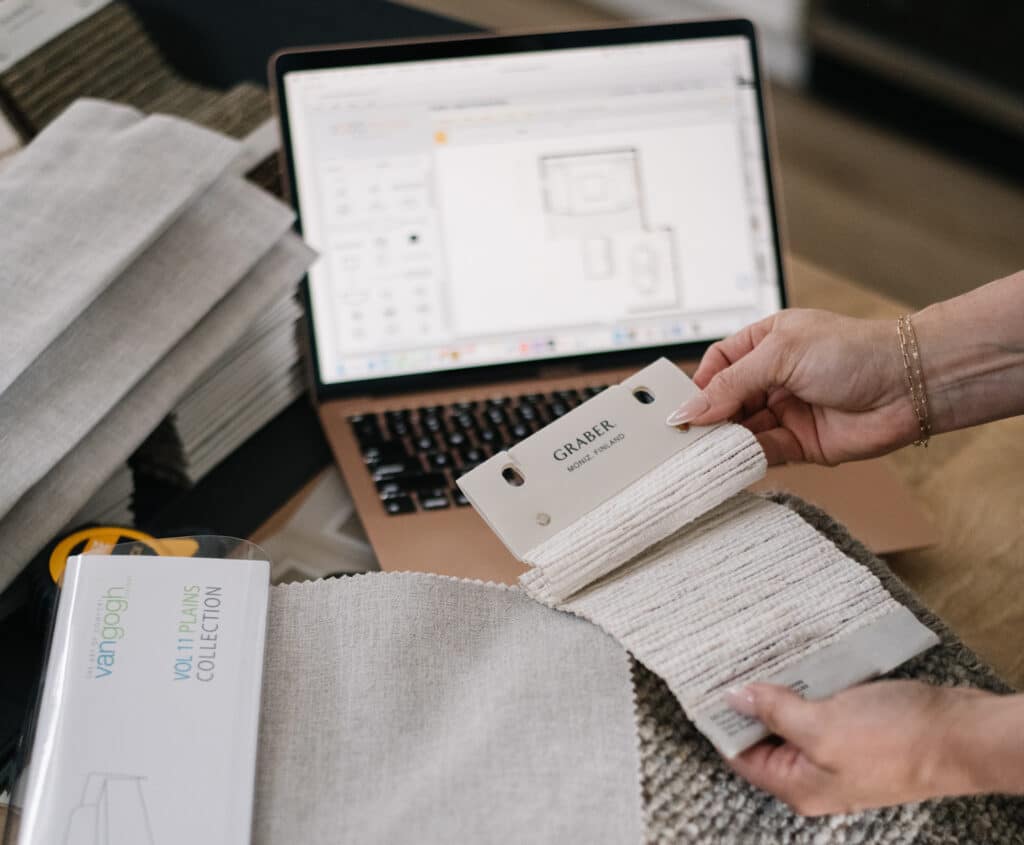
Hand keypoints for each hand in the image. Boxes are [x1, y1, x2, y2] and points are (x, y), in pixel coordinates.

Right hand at [666, 310, 920, 464]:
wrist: (910, 385)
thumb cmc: (852, 352)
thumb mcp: (780, 355)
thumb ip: (731, 385)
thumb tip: (689, 409)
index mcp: (767, 343)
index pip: (718, 365)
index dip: (699, 386)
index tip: (681, 409)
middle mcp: (774, 377)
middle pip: (725, 402)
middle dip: (707, 418)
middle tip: (683, 438)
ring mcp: (787, 411)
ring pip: (741, 430)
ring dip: (723, 442)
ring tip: (701, 453)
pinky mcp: (801, 443)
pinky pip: (762, 453)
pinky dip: (744, 459)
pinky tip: (729, 462)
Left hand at [723, 680, 996, 815]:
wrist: (960, 734)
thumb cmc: (896, 739)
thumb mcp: (822, 725)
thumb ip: (774, 713)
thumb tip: (735, 698)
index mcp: (799, 785)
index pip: (741, 757)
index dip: (722, 723)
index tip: (705, 686)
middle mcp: (815, 775)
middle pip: (765, 739)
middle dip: (749, 703)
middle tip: (729, 663)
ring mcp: (838, 755)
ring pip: (792, 721)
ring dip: (778, 691)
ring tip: (758, 657)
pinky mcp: (859, 733)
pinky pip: (820, 710)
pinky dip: (807, 688)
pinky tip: (798, 662)